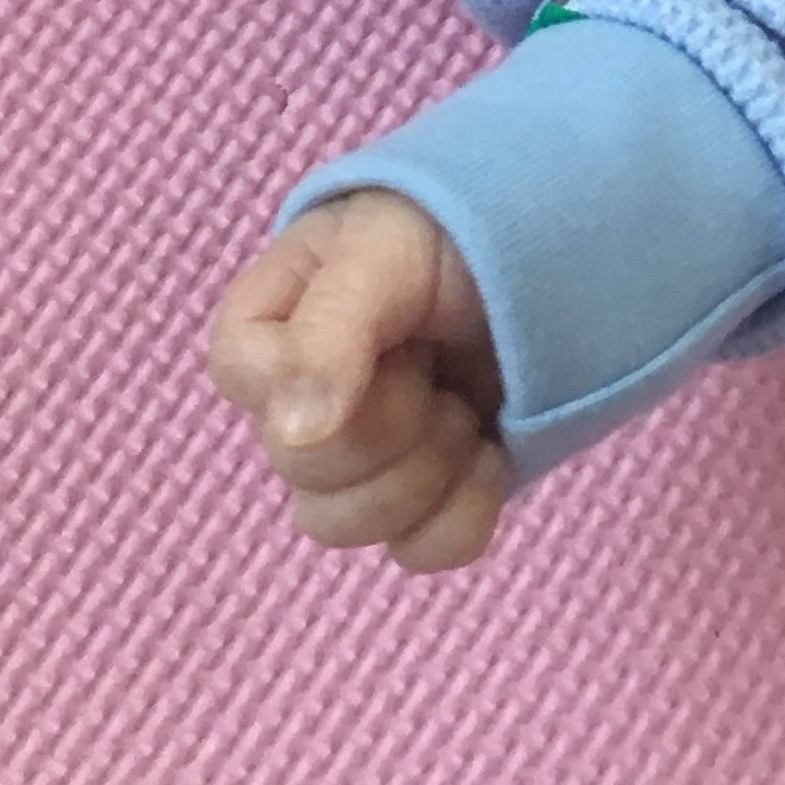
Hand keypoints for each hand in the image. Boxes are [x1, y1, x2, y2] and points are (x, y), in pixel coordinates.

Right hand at [203, 189, 510, 571]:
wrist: (537, 249)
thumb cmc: (441, 231)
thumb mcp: (384, 254)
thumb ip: (332, 329)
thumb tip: (293, 433)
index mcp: (264, 334)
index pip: (246, 385)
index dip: (321, 376)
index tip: (386, 337)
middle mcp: (292, 408)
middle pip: (303, 477)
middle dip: (391, 423)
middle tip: (433, 363)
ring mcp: (352, 465)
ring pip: (346, 528)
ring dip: (424, 472)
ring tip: (461, 407)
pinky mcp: (416, 501)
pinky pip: (418, 553)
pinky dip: (464, 513)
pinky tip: (489, 453)